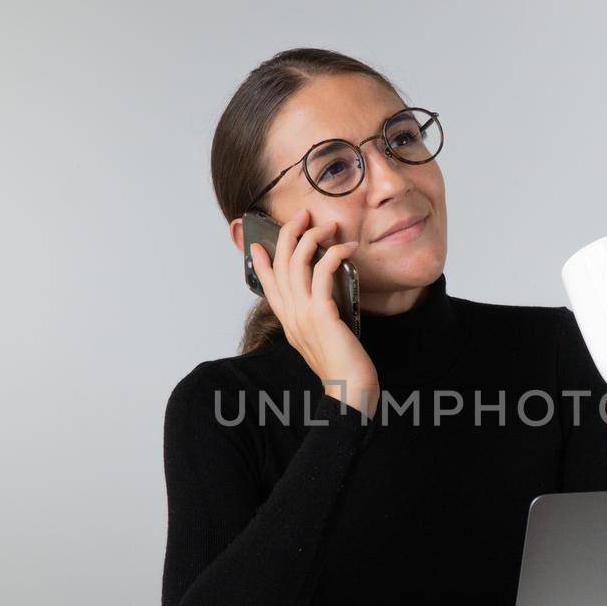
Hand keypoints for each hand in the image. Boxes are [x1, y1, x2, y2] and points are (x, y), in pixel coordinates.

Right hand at [249, 208, 379, 413]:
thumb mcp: (322, 339)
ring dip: (312, 237)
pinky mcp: (322, 313)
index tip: (257, 245)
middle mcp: (291, 315)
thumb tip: (324, 302)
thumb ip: (317, 319)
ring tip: (329, 226)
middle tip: (303, 215)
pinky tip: (348, 248)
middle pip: (280, 264)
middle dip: (290, 233)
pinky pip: (323, 273)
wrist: (349, 391)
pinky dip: (335, 254)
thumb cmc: (343, 367)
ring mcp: (303, 314)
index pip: (268, 286)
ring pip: (297, 263)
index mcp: (288, 322)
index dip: (261, 263)